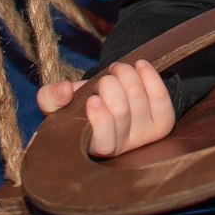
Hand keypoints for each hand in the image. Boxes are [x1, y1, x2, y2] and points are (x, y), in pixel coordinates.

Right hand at [36, 58, 175, 157]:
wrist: (109, 103)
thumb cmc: (78, 108)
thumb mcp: (57, 105)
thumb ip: (51, 97)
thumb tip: (65, 89)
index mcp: (94, 149)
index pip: (104, 142)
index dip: (100, 119)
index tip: (92, 99)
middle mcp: (123, 148)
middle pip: (121, 111)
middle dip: (109, 85)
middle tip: (103, 80)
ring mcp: (145, 137)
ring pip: (139, 98)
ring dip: (126, 74)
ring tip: (116, 70)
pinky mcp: (162, 123)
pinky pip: (161, 97)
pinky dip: (150, 76)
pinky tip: (140, 65)